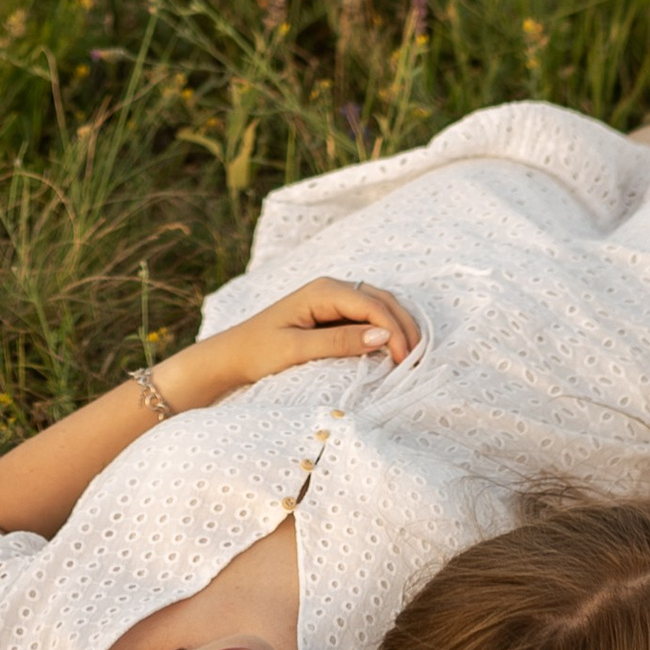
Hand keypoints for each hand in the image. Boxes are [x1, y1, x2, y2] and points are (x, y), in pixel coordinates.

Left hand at [190, 277, 420, 398]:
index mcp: (322, 291)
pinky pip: (367, 316)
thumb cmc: (257, 353)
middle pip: (382, 300)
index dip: (394, 330)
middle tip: (418, 360)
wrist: (231, 355)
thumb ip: (338, 341)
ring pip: (379, 306)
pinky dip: (386, 330)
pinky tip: (395, 350)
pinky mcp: (332, 314)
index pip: (372, 305)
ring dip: (399, 327)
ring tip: (412, 356)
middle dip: (404, 327)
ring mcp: (333, 300)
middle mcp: (331, 289)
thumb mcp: (296, 350)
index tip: (405, 360)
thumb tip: (382, 335)